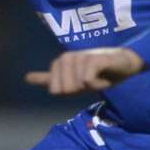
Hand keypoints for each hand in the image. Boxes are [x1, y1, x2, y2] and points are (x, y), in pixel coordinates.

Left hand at [24, 47, 145, 94]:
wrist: (123, 66)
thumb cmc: (97, 73)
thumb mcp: (71, 80)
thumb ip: (49, 79)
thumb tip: (26, 78)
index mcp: (60, 63)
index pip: (54, 88)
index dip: (68, 93)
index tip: (79, 86)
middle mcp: (68, 58)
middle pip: (64, 90)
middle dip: (79, 91)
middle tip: (90, 81)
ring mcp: (81, 57)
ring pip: (76, 85)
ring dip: (90, 88)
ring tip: (98, 78)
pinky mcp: (95, 58)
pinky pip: (86, 79)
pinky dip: (95, 84)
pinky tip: (103, 77)